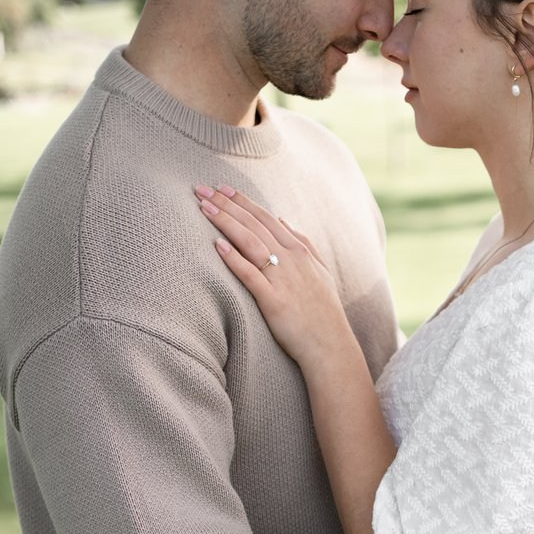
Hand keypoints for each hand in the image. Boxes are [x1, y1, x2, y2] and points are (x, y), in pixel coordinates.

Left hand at [195, 185, 352, 367]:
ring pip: (250, 242)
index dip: (243, 202)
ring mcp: (282, 278)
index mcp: (300, 250)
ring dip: (226, 222)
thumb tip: (282, 219)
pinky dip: (234, 258)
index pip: (266, 218)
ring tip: (204, 207)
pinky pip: (250, 275)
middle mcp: (291, 259)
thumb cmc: (323, 310)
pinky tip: (217, 245)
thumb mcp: (320, 269)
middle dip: (227, 204)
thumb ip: (302, 242)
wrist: (330, 345)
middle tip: (202, 188)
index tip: (222, 188)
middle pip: (254, 224)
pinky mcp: (273, 300)